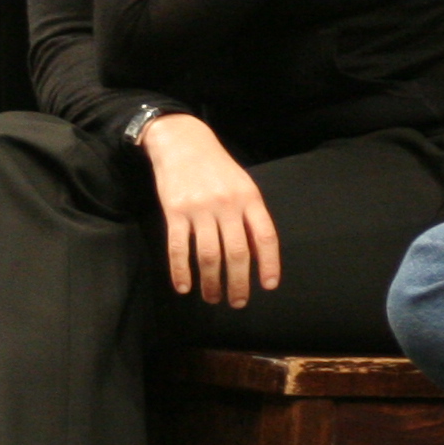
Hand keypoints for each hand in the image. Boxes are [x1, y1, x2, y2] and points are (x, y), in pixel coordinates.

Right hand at [140, 113, 282, 305]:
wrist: (183, 141)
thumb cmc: (218, 167)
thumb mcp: (243, 184)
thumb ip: (250, 215)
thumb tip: (258, 254)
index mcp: (250, 198)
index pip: (265, 236)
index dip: (269, 263)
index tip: (268, 286)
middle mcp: (227, 204)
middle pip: (236, 253)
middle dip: (238, 283)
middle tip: (237, 302)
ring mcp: (200, 208)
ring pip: (208, 256)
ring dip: (211, 282)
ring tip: (212, 298)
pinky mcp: (174, 212)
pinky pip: (178, 248)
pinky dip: (181, 271)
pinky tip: (184, 287)